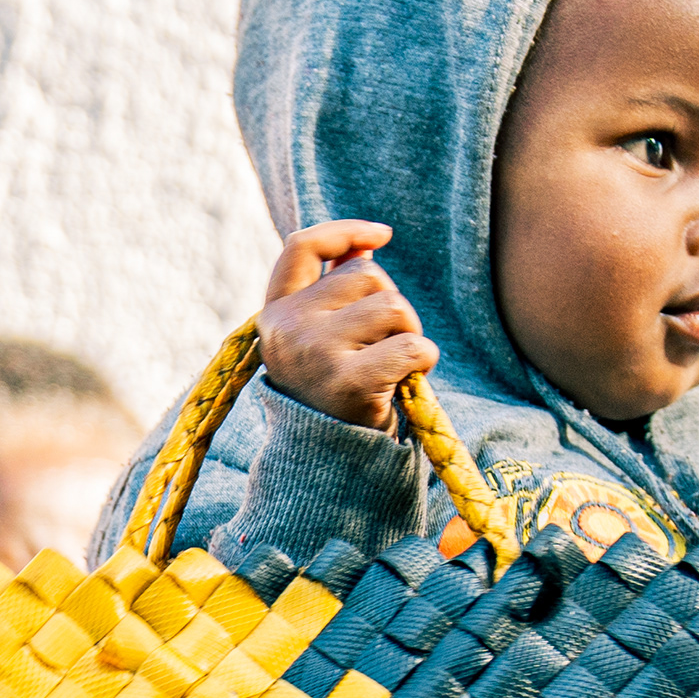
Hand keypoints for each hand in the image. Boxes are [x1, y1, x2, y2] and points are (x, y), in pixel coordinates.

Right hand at [257, 221, 436, 429]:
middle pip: (366, 274)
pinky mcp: (348, 382)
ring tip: (392, 366)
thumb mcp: (322, 339)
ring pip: (393, 305)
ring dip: (409, 332)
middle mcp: (287, 329)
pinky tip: (408, 381)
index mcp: (275, 314)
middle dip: (391, 304)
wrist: (326, 465)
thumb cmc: (333, 393)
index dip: (344, 231)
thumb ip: (336, 293)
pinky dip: (423, 360)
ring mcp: (315, 354)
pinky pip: (410, 346)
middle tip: (383, 346)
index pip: (302, 248)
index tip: (383, 236)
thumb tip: (367, 244)